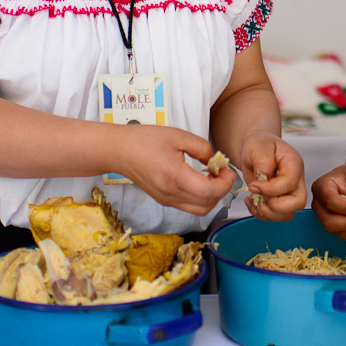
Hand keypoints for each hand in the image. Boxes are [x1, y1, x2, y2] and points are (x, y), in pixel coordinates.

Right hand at [114, 125, 234, 215]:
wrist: (119, 151)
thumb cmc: (145, 140)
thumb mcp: (178, 136)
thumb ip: (202, 147)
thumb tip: (214, 161)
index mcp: (174, 177)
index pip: (209, 192)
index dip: (225, 183)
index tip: (227, 170)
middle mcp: (170, 194)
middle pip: (207, 205)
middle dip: (222, 190)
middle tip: (222, 172)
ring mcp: (166, 200)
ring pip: (199, 210)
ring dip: (212, 196)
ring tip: (212, 177)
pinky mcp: (163, 200)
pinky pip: (188, 206)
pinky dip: (200, 197)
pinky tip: (199, 180)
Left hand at [238, 134, 306, 220]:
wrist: (255, 148)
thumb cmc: (260, 144)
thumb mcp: (259, 146)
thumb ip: (263, 162)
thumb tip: (263, 181)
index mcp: (294, 164)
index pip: (289, 183)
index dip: (271, 189)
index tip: (254, 186)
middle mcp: (295, 180)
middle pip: (298, 202)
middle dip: (277, 207)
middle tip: (259, 199)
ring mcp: (288, 192)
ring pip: (287, 214)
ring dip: (267, 213)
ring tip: (252, 199)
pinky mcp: (279, 200)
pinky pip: (275, 216)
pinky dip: (261, 214)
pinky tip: (251, 202)